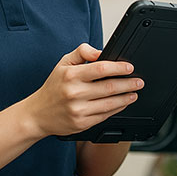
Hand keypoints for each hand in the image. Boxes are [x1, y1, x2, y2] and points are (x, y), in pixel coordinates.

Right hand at [28, 43, 143, 136]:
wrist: (38, 114)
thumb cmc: (53, 86)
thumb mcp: (63, 62)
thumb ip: (82, 52)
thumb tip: (101, 51)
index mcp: (71, 75)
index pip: (101, 69)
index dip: (118, 68)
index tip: (130, 67)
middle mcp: (74, 93)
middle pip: (109, 87)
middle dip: (128, 84)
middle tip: (139, 81)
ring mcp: (78, 110)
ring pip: (110, 103)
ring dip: (126, 97)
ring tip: (134, 92)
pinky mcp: (82, 123)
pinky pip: (105, 115)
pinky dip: (117, 108)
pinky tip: (123, 103)